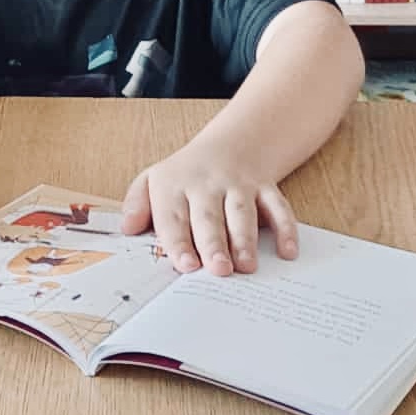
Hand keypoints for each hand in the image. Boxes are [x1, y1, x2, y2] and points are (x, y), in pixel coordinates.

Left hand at [121, 131, 297, 275]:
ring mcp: (238, 185)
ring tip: (247, 266)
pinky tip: (288, 252)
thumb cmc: (185, 174)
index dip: (179, 243)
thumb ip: (137, 204)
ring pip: (242, 212)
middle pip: (209, 217)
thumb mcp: (152, 180)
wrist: (229, 144)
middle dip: (214, 244)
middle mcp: (207, 185)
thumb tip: (127, 228)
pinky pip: (278, 206)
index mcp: (175, 186)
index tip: (185, 266)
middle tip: (218, 270)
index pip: (174, 218)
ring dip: (245, 239)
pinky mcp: (265, 187)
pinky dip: (285, 228)